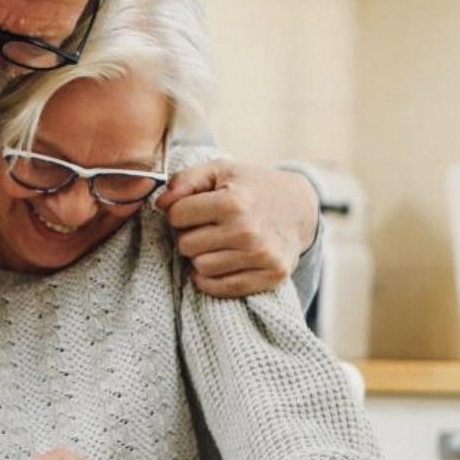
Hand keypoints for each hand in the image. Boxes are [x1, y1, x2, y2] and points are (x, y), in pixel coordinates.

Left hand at [155, 160, 318, 297]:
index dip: (179, 212)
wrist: (299, 207)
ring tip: (217, 243)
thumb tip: (160, 204)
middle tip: (206, 228)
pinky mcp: (271, 276)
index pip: (176, 216)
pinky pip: (221, 289)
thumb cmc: (251, 187)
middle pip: (185, 245)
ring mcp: (261, 256)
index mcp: (233, 202)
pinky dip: (212, 280)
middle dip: (190, 235)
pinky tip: (220, 262)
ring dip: (202, 257)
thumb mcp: (220, 171)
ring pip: (200, 268)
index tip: (192, 209)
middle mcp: (247, 231)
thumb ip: (185, 180)